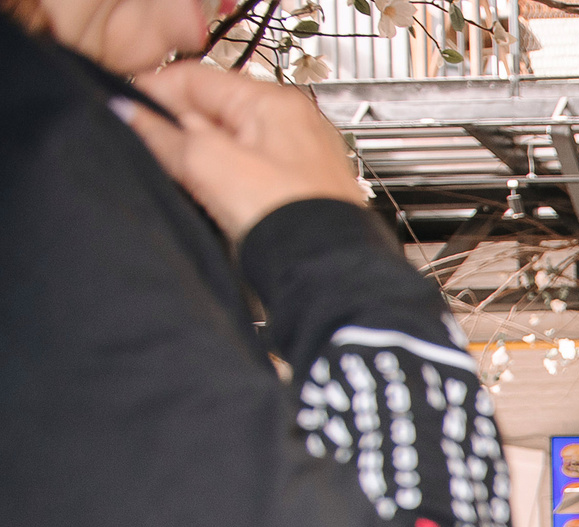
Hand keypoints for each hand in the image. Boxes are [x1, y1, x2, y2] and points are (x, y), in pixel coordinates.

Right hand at [126, 62, 368, 241]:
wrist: (326, 272)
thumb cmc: (291, 219)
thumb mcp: (208, 165)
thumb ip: (163, 134)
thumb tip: (128, 111)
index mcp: (273, 101)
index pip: (196, 76)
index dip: (153, 90)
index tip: (126, 109)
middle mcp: (291, 124)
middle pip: (211, 110)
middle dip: (178, 128)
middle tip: (158, 152)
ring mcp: (297, 160)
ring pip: (227, 145)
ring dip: (199, 159)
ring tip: (192, 182)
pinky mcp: (297, 194)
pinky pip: (246, 174)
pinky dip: (224, 182)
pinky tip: (217, 202)